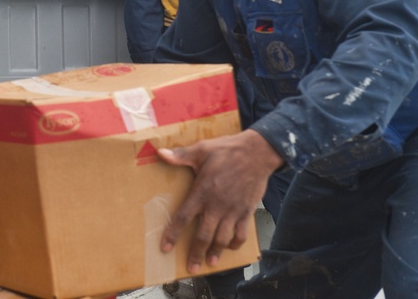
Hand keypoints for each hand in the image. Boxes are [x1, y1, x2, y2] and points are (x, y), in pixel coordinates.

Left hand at [158, 129, 283, 274]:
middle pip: (204, 235)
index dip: (173, 234)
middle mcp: (217, 205)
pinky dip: (235, 243)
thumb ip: (181, 155)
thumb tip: (160, 153)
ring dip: (215, 252)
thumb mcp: (201, 150)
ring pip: (222, 238)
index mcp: (202, 191)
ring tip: (209, 263)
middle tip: (191, 267)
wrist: (257, 153)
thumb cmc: (227, 150)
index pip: (184, 217)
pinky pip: (241, 234)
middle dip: (196, 253)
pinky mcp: (246, 211)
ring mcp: (233, 210)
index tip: (165, 247)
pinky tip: (229, 247)